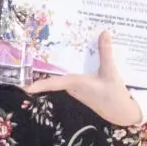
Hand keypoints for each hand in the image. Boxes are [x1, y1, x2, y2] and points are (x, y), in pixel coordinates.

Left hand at [23, 30, 142, 126]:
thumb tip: (104, 32)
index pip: (53, 83)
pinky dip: (67, 68)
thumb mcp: (111, 72)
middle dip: (42, 66)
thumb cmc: (114, 95)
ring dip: (54, 66)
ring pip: (61, 76)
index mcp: (76, 83)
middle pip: (53, 76)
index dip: (39, 85)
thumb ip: (106, 52)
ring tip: (45, 49)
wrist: (121, 113)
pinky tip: (69, 57)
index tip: (25, 87)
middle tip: (29, 52)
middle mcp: (72, 87)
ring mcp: (75, 89)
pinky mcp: (80, 89)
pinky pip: (69, 77)